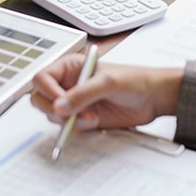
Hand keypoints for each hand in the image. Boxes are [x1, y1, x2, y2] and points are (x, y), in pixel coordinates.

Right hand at [31, 53, 183, 129]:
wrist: (154, 99)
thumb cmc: (135, 80)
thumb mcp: (108, 82)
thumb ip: (83, 94)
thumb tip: (60, 106)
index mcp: (69, 67)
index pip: (42, 78)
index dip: (47, 91)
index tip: (60, 102)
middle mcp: (67, 85)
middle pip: (40, 97)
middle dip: (52, 108)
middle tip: (67, 114)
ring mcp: (74, 103)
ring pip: (52, 114)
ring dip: (67, 120)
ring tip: (90, 117)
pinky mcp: (82, 118)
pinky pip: (67, 126)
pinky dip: (76, 128)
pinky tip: (94, 122)